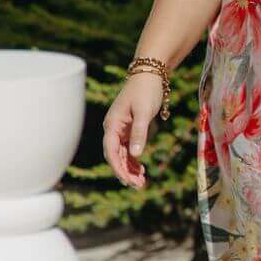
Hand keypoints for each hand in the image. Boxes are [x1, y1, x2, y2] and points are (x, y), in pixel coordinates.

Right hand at [102, 72, 162, 188]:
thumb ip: (140, 133)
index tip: (128, 181)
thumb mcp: (144, 112)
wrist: (150, 75)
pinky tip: (142, 170)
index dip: (118, 168)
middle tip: (139, 185)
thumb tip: (136, 154)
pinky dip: (134, 161)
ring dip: (130, 169)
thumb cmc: (146, 91)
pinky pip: (128, 150)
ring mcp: (121, 130)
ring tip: (141, 182)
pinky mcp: (129, 130)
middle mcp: (113, 129)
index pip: (111, 152)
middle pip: (115, 157)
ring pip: (122, 155)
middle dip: (125, 172)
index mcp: (112, 125)